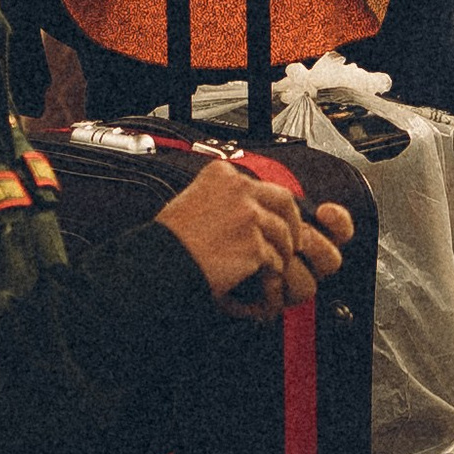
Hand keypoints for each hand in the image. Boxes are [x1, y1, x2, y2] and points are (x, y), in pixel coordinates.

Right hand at [156, 158, 353, 316]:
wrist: (160, 265)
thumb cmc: (170, 240)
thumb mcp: (194, 200)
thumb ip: (223, 197)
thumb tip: (252, 206)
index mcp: (222, 174)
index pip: (261, 184)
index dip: (272, 206)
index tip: (276, 219)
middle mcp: (238, 189)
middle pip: (284, 201)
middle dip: (292, 223)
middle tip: (292, 240)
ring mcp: (248, 215)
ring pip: (283, 233)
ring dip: (282, 252)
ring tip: (273, 265)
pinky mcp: (253, 244)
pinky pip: (274, 258)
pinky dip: (271, 272)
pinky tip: (260, 279)